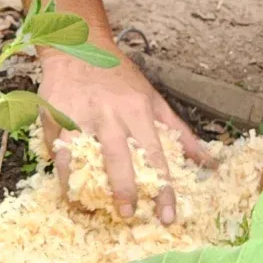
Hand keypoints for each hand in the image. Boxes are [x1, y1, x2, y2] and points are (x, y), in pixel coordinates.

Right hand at [38, 46, 210, 224]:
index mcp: (137, 109)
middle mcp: (110, 114)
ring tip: (90, 208)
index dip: (162, 188)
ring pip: (82, 157)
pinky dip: (63, 172)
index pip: (155, 155)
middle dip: (124, 190)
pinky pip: (58, 151)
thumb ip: (179, 133)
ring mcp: (80, 115)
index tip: (167, 215)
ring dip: (86, 186)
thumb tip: (208, 163)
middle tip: (128, 215)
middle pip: (118, 158)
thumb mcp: (154, 99)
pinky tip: (70, 189)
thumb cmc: (120, 76)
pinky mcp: (54, 117)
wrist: (79, 46)